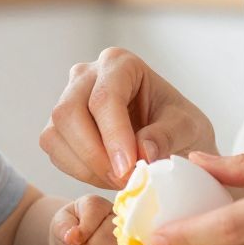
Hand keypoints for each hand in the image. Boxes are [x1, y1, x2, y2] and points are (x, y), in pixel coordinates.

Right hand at [41, 47, 217, 188]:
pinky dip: (79, 172)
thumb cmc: (179, 126)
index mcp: (120, 63)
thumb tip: (143, 151)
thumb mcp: (189, 129)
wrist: (170, 138)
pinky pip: (55, 152)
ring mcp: (67, 99)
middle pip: (69, 112)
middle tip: (124, 180)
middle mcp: (86, 75)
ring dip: (86, 166)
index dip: (113, 135)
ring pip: (56, 134)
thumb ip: (168, 136)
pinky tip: (107, 176)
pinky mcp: (59, 127)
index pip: (104, 98)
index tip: (128, 168)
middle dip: (94, 154)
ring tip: (120, 180)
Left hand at [49, 195, 120, 244]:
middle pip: (109, 233)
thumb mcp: (59, 225)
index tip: (73, 239)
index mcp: (96, 204)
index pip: (95, 213)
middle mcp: (115, 214)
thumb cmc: (68, 231)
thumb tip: (73, 237)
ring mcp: (126, 231)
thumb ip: (64, 228)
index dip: (83, 231)